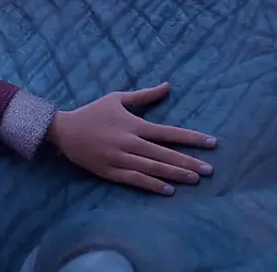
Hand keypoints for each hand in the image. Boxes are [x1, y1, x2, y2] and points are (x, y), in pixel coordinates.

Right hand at [46, 82, 216, 194]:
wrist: (65, 130)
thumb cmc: (93, 112)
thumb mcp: (118, 98)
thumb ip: (145, 95)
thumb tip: (168, 85)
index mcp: (134, 124)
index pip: (170, 133)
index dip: (192, 138)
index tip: (211, 143)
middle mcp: (130, 142)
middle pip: (165, 154)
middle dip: (189, 162)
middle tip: (210, 170)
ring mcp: (120, 158)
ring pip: (153, 168)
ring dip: (175, 175)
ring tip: (195, 180)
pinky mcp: (111, 172)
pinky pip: (135, 180)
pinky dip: (152, 185)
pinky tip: (168, 191)